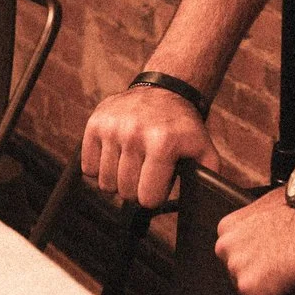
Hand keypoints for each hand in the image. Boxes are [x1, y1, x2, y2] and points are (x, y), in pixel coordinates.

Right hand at [81, 84, 210, 207]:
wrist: (164, 91)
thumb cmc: (182, 128)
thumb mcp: (203, 150)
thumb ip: (206, 179)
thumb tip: (201, 203)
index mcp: (162, 143)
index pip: (148, 198)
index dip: (156, 195)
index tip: (160, 183)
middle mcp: (134, 133)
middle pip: (125, 192)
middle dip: (137, 190)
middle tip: (146, 173)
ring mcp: (111, 127)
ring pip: (105, 184)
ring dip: (118, 180)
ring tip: (132, 164)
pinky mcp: (95, 123)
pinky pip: (88, 168)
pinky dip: (100, 168)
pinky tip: (116, 155)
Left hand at [216, 191, 294, 294]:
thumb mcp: (272, 220)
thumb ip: (261, 242)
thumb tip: (269, 261)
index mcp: (230, 230)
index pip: (244, 268)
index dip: (271, 271)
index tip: (286, 262)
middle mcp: (226, 247)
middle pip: (249, 286)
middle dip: (276, 283)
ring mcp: (236, 267)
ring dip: (284, 293)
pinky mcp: (251, 287)